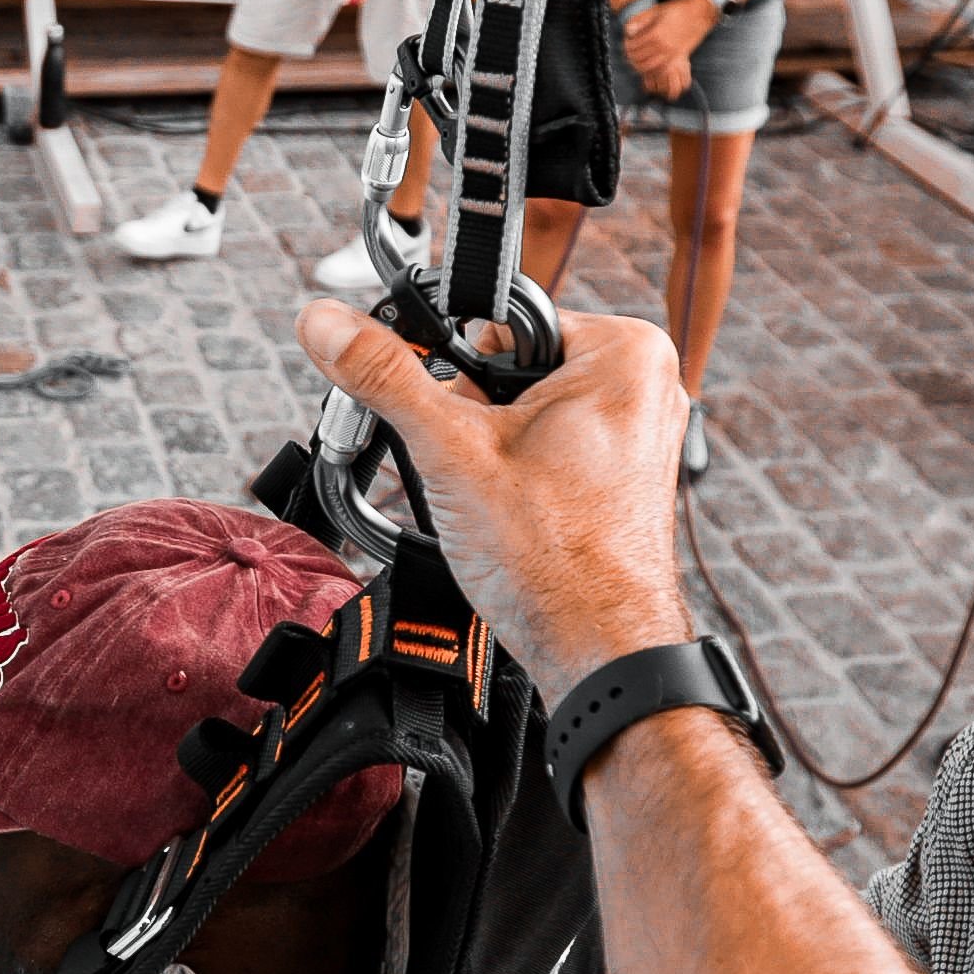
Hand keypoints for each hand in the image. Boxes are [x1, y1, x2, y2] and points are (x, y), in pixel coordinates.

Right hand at [295, 298, 691, 698]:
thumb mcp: (450, 451)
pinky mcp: (627, 475)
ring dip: (492, 448)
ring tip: (497, 499)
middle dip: (475, 417)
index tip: (452, 422)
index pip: (502, 326)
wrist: (597, 649)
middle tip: (474, 471)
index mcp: (625, 351)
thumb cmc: (553, 560)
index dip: (459, 374)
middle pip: (514, 369)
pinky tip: (516, 513)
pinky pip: (554, 447)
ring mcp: (641, 433)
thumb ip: (383, 377)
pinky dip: (521, 473)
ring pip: (530, 412)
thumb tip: (327, 323)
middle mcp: (646, 384)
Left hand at [623, 0, 716, 93]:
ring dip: (638, 65)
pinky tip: (648, 64)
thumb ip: (642, 21)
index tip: (625, 43)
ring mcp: (671, 53)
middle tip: (628, 52)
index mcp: (656, 34)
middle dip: (630, 56)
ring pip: (648, 67)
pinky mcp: (678, 57)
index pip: (634, 46)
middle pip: (638, 58)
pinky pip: (661, 70)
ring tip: (635, 59)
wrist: (700, 14)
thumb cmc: (679, 9)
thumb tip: (628, 30)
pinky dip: (652, 70)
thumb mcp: (658, 10)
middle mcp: (663, 46)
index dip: (626, 45)